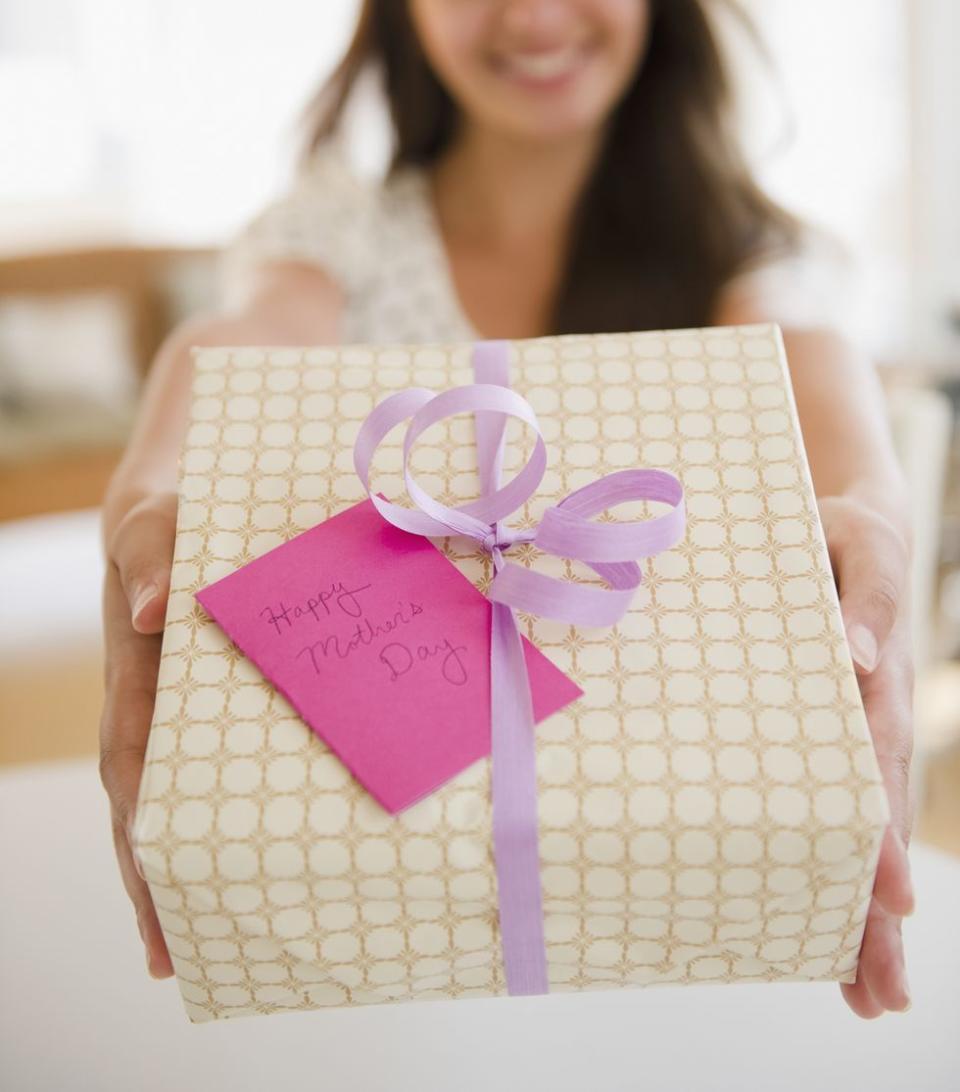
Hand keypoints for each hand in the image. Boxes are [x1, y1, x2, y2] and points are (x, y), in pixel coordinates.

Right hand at [98, 491, 177, 978]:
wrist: (172, 506)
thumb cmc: (163, 519)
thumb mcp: (154, 527)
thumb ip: (153, 560)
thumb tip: (161, 612)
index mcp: (135, 679)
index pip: (132, 771)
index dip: (139, 837)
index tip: (154, 896)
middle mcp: (148, 706)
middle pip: (142, 807)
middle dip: (154, 878)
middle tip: (173, 956)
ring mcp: (172, 709)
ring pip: (169, 797)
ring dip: (179, 859)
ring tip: (200, 933)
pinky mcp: (201, 702)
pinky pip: (202, 764)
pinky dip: (211, 810)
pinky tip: (238, 846)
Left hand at [819, 495, 915, 1016]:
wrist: (855, 523)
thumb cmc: (846, 531)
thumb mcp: (857, 543)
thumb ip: (862, 597)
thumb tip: (861, 662)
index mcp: (875, 678)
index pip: (875, 767)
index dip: (876, 834)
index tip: (884, 901)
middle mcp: (873, 719)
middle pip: (877, 822)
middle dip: (877, 908)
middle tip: (878, 995)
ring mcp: (860, 735)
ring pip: (864, 828)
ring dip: (865, 910)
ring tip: (866, 992)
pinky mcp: (838, 736)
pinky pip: (842, 804)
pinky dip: (841, 861)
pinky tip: (832, 920)